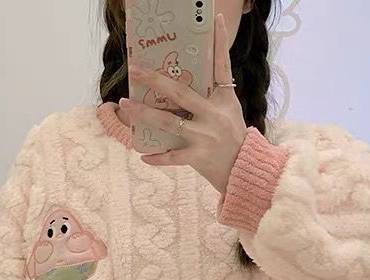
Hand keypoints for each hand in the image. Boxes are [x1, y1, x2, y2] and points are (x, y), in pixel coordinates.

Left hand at [120, 13, 247, 194]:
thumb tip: (179, 81)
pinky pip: (173, 157)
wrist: (243, 169)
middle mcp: (213, 116)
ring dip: (144, 114)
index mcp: (223, 100)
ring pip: (169, 123)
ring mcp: (205, 137)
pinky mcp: (198, 157)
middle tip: (134, 69)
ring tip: (126, 104)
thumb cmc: (232, 135)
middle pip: (181, 94)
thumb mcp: (228, 110)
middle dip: (155, 80)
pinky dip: (157, 158)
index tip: (215, 19)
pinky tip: (143, 155)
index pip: (222, 66)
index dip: (219, 42)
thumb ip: (209, 95)